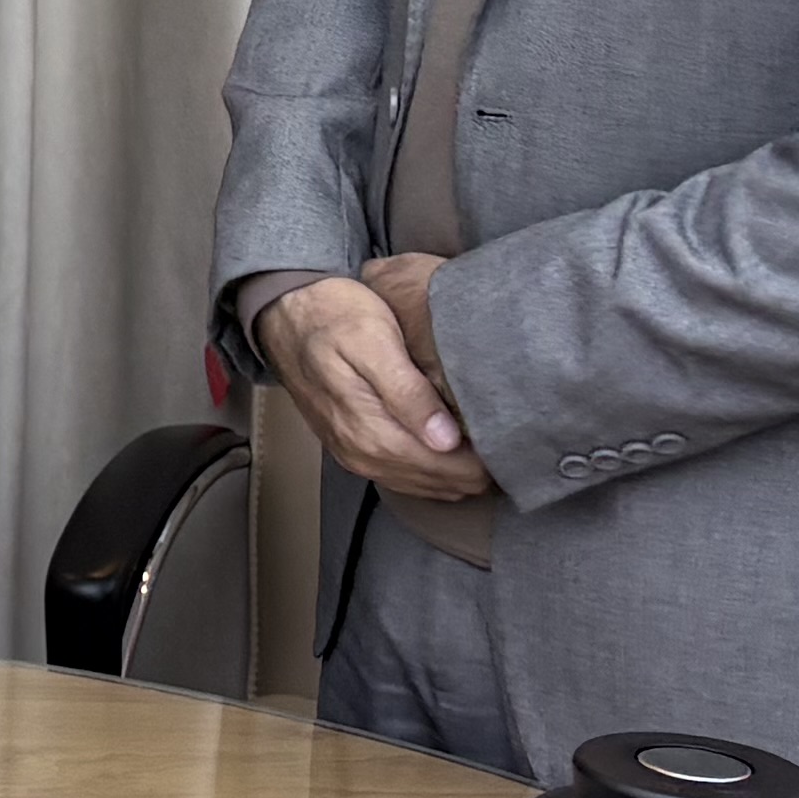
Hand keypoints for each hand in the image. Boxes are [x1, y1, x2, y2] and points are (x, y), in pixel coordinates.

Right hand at [261, 262, 492, 503]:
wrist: (284, 312)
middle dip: (477, 471)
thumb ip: (408, 392)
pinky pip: (402, 475)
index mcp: (369, 430)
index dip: (484, 462)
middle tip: (514, 444)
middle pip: (437, 483)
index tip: (515, 442)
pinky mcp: (352, 447)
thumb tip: (446, 440)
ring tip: (493, 451)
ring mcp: (354, 454)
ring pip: (422, 485)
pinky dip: (433, 472)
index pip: (444, 468)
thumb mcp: (374, 340)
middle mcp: (361, 453)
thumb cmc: (333, 315)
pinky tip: (455, 455)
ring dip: (457, 475)